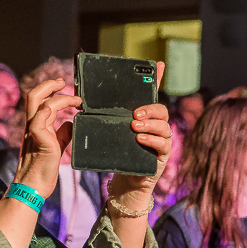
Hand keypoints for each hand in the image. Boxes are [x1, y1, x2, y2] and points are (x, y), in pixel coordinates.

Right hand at [11, 78, 81, 198]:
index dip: (49, 90)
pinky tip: (61, 112)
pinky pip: (38, 122)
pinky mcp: (39, 142)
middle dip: (49, 84)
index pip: (39, 101)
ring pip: (39, 103)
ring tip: (76, 100)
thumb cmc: (42, 171)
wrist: (33, 188)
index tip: (63, 86)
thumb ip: (62, 134)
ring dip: (60, 97)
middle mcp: (32, 127)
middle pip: (34, 96)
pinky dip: (47, 112)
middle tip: (63, 81)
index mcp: (36, 127)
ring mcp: (34, 133)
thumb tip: (70, 123)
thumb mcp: (56, 147)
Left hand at [108, 62, 171, 208]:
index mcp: (144, 117)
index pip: (152, 95)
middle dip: (149, 109)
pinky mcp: (162, 156)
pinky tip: (140, 139)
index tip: (159, 64)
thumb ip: (106, 119)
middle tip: (134, 113)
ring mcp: (162, 140)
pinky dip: (152, 140)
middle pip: (161, 110)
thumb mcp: (111, 133)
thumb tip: (83, 101)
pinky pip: (163, 144)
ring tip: (134, 126)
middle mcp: (156, 126)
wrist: (124, 183)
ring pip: (164, 126)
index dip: (158, 78)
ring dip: (150, 124)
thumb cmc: (117, 156)